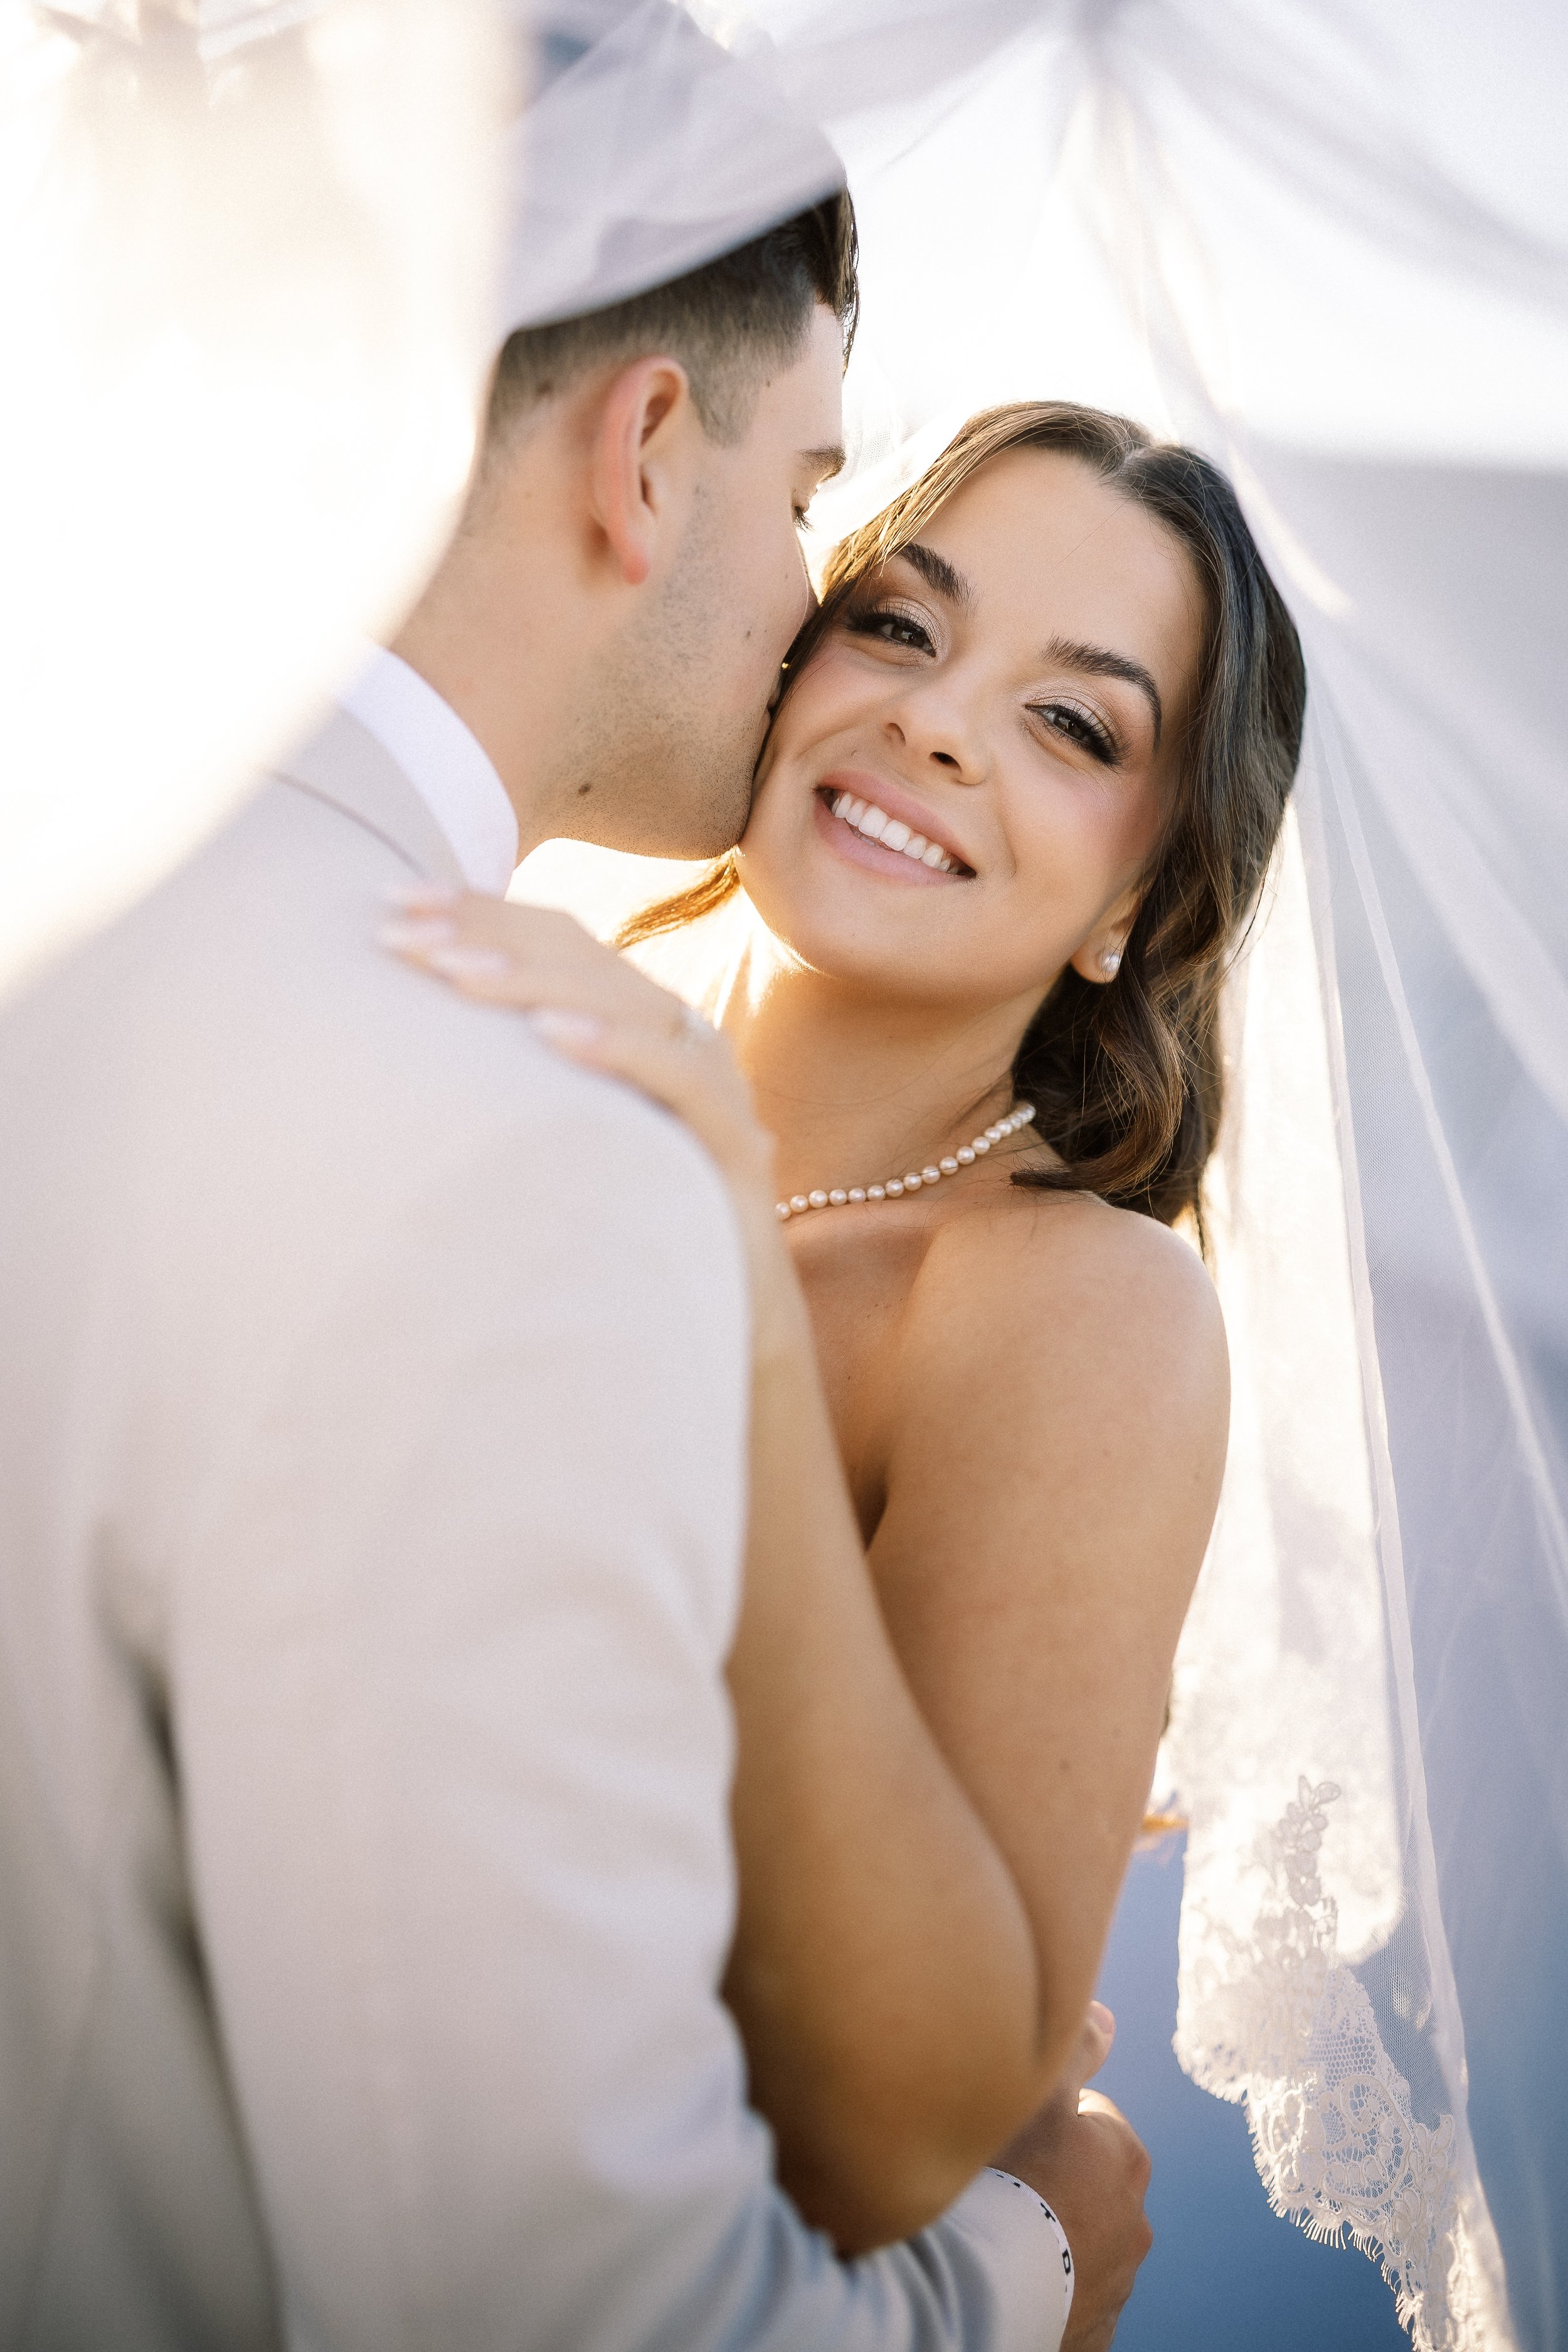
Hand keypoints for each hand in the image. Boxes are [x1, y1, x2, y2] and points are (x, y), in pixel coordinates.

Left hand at [379, 890, 796, 1330]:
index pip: (556, 939)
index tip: (390, 901)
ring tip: (451, 972)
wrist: (719, 1321)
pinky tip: (550, 1034)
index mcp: (634, 1023)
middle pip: (582, 955)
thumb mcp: (548, 1137)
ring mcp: (715, 1087)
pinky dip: (616, 1047)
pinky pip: (680, 1080)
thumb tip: (396, 1039)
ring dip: (532, 979)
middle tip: (396, 932)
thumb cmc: (614, 1230)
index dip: (477, 910)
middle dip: (484, 933)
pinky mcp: (735, 1148)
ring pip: (626, 1001)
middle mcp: (678, 1038)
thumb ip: (506, 1080)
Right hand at [994, 2004, 1151, 2351]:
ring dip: (1051, 2233)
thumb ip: (1076, 2046)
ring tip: (1002, 2230)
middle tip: (1005, 2179)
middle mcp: (1134, 2223)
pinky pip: (1068, 2297)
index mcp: (1126, 2158)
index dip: (1048, 2118)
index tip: (1014, 2131)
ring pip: (1079, 2241)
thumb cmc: (1017, 2177)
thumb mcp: (1044, 2090)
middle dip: (1057, 2179)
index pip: (1091, 2118)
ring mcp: (1115, 2283)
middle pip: (1089, 2183)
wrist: (992, 2287)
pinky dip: (1046, 2285)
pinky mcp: (1092, 2332)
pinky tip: (1012, 2274)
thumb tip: (1105, 2015)